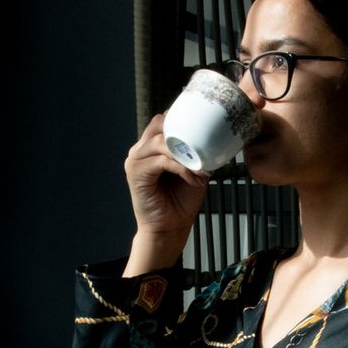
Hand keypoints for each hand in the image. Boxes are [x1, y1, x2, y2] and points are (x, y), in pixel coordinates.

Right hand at [122, 113, 209, 274]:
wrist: (170, 228)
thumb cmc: (181, 201)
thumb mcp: (192, 169)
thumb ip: (193, 151)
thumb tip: (212, 134)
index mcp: (151, 147)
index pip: (163, 120)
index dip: (181, 119)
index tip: (203, 126)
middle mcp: (140, 150)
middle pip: (159, 124)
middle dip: (183, 132)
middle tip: (202, 147)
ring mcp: (135, 160)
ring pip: (161, 142)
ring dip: (184, 153)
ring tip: (200, 167)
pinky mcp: (136, 173)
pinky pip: (161, 160)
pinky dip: (181, 168)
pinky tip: (193, 178)